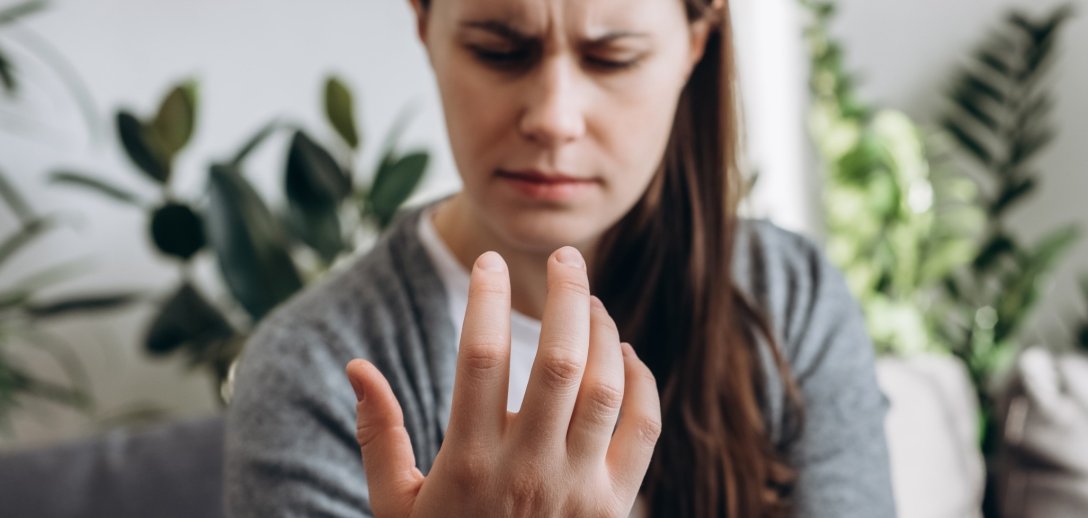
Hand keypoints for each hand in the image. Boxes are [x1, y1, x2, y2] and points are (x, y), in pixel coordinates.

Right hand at [345, 246, 661, 516]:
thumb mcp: (395, 507)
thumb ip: (379, 435)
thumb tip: (356, 366)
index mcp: (468, 465)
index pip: (478, 359)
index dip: (485, 300)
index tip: (488, 262)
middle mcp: (528, 471)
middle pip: (557, 361)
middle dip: (564, 296)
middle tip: (563, 254)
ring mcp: (580, 490)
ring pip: (605, 388)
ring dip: (604, 332)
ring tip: (591, 299)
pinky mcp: (617, 506)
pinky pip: (643, 429)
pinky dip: (642, 384)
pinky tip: (625, 356)